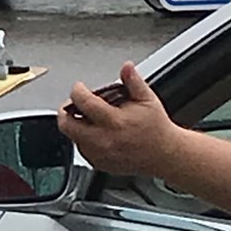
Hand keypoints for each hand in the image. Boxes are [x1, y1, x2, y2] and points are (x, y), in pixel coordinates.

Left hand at [58, 62, 185, 178]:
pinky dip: (83, 139)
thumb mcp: (147, 99)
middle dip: (66, 111)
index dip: (77, 91)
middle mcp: (104, 140)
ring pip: (72, 137)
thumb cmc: (156, 128)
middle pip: (67, 125)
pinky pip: (81, 150)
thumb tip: (126, 67)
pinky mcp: (99, 163)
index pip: (84, 103)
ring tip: (87, 117)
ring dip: (75, 125)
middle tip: (72, 104)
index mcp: (115, 121)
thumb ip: (133, 81)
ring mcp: (100, 154)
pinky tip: (95, 132)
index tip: (79, 87)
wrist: (164, 154)